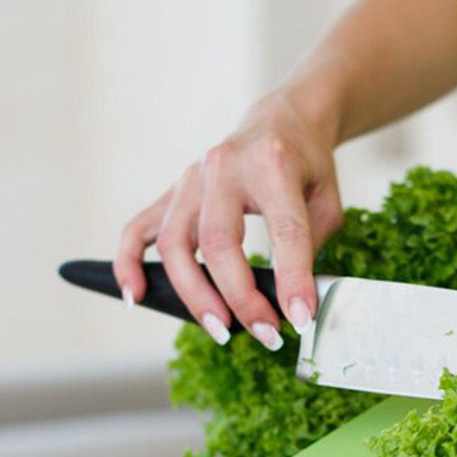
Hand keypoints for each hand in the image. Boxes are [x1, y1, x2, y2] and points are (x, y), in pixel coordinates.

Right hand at [114, 89, 341, 348]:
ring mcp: (191, 179)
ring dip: (194, 295)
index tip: (299, 320)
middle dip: (239, 298)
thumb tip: (291, 303)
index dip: (292, 281)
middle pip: (218, 243)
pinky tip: (136, 295)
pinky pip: (139, 228)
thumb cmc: (308, 166)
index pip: (284, 232)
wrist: (281, 122)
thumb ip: (310, 247)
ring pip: (176, 243)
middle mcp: (225, 168)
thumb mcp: (326, 202)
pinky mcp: (173, 191)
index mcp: (274, 166)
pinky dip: (129, 262)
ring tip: (221, 330)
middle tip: (263, 334)